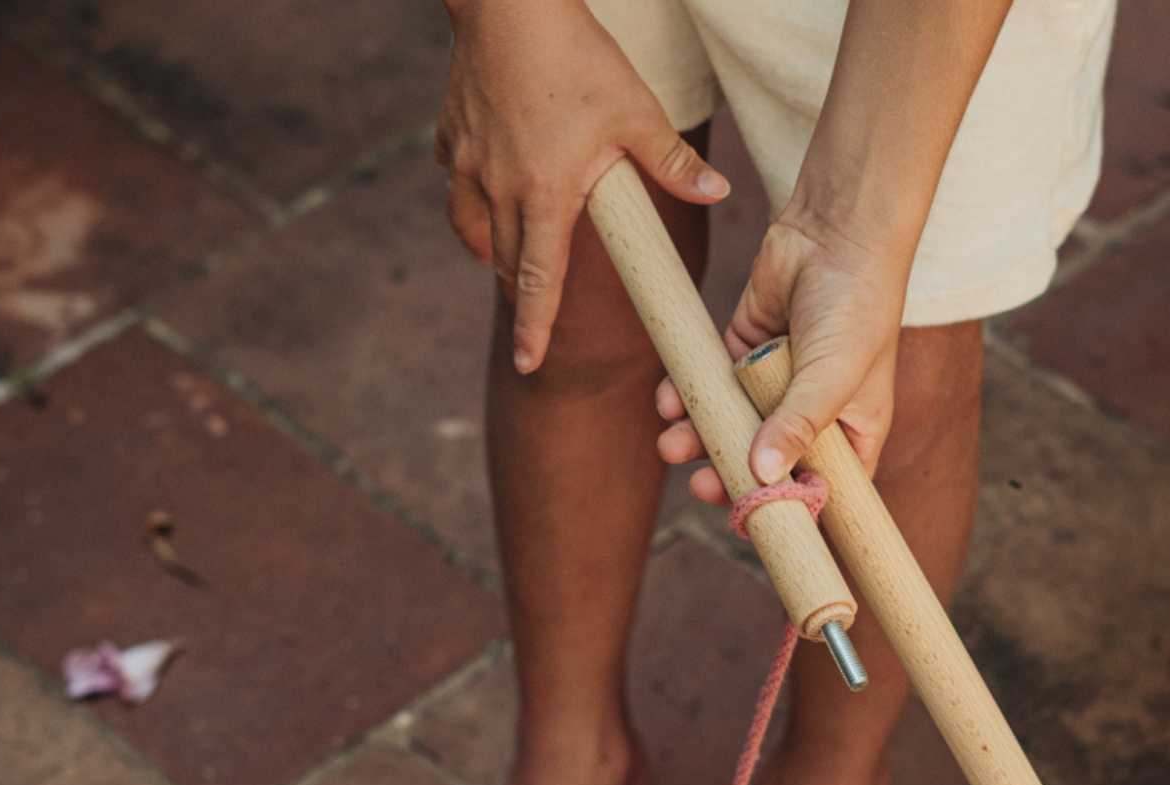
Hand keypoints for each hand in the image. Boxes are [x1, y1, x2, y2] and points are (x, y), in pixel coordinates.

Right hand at [436, 0, 726, 372]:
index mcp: (546, 196)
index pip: (540, 281)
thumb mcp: (635, 109)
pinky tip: (488, 182)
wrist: (507, 1)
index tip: (529, 364)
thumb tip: (718, 194)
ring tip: (513, 250)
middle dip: (523, 289)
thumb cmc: (574, 55)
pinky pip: (456, 182)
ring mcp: (468, 164)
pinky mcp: (451, 136)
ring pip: (473, 231)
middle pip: (507, 264)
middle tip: (537, 304)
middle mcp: (500, 190)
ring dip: (493, 249)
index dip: (535, 328)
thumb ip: (671, 161)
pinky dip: (470, 194)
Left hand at [654, 212, 910, 502]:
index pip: (818, 492)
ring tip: (669, 444)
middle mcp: (811, 417)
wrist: (836, 229)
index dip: (786, 514)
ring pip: (730, 427)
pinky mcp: (744, 353)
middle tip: (699, 485)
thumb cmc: (857, 305)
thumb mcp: (833, 375)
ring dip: (698, 438)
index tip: (752, 526)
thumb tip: (763, 475)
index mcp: (849, 436)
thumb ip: (797, 425)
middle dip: (727, 477)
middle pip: (764, 468)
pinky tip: (669, 401)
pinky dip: (687, 394)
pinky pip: (710, 384)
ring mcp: (775, 386)